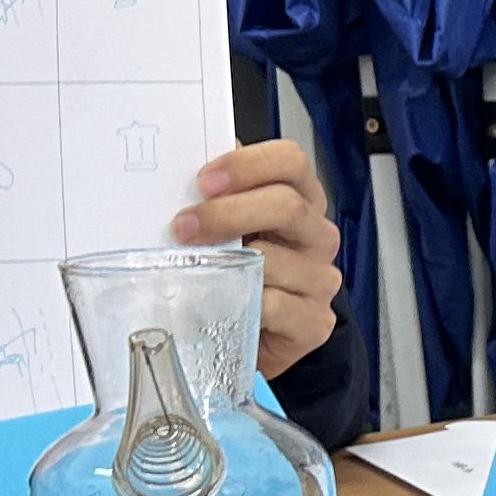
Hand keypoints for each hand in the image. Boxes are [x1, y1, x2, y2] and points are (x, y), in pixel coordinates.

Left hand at [173, 139, 342, 376]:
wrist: (246, 335)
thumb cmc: (234, 275)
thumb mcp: (224, 229)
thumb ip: (212, 197)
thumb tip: (175, 171)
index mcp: (299, 200)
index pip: (290, 161)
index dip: (246, 165)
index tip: (204, 181)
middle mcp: (316, 236)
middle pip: (286, 205)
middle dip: (226, 214)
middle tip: (183, 227)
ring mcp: (320, 279)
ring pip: (275, 259)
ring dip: (226, 265)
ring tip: (192, 273)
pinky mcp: (315, 322)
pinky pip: (275, 306)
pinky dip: (242, 303)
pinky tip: (221, 307)